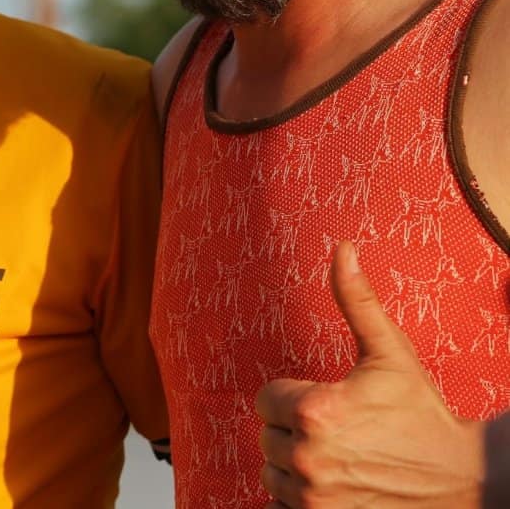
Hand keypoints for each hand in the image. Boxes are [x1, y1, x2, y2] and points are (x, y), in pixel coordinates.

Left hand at [254, 241, 484, 506]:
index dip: (294, 397)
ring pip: (271, 471)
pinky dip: (295, 499)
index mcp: (315, 410)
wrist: (465, 477)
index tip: (328, 402)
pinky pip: (277, 507)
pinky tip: (330, 482)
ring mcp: (314, 497)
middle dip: (294, 430)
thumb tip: (343, 249)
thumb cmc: (423, 414)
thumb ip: (356, 301)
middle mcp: (309, 456)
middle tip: (339, 430)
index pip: (265, 399)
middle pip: (267, 436)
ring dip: (295, 463)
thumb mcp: (389, 353)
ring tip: (339, 455)